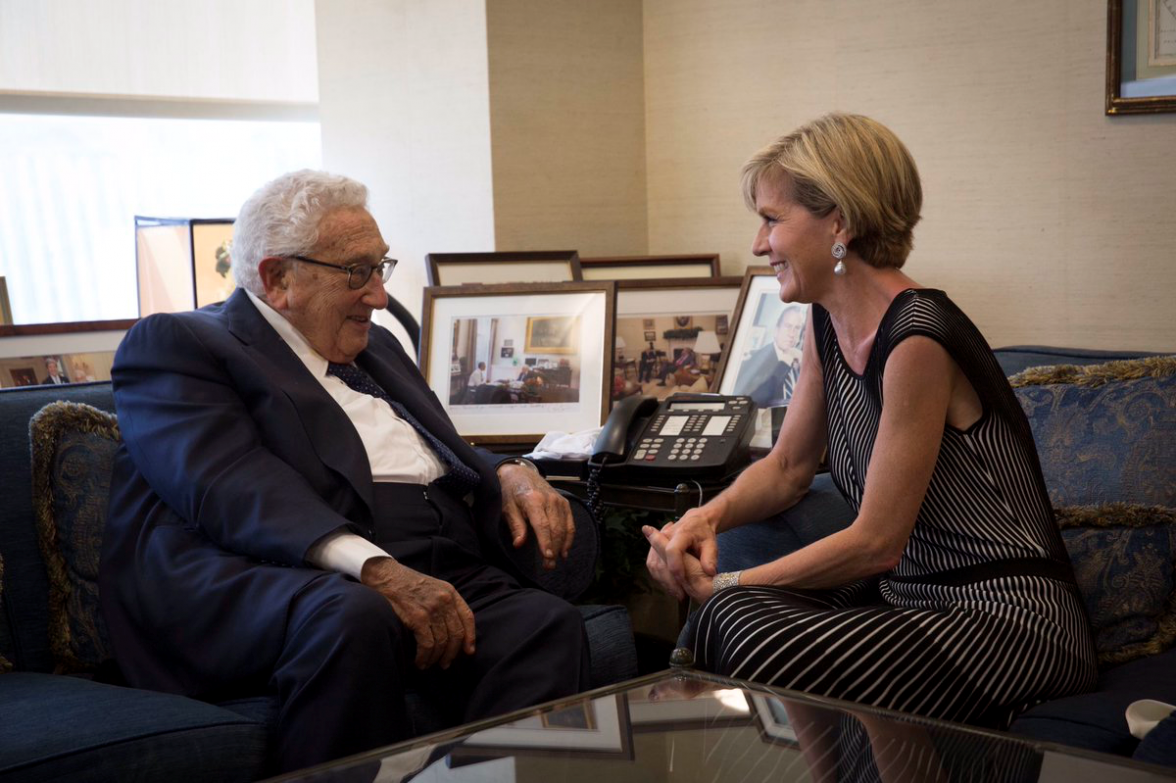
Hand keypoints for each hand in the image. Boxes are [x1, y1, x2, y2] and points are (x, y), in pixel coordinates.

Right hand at [361, 557, 475, 669]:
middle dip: (452, 653)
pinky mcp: (418, 618)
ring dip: (436, 658)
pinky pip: (427, 645)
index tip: (469, 652)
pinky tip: (419, 661)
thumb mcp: (433, 586)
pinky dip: (424, 657)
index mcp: (450, 592)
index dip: (470, 637)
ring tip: (428, 664)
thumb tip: (450, 628)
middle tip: (445, 664)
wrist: (386, 575)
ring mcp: (432, 609)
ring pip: (442, 642)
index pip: (467, 617)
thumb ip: (444, 602)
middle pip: (456, 633)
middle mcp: (444, 600)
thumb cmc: (407, 583)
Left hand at [498, 461, 574, 570]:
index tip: (547, 557)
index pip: (542, 525)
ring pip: (564, 528)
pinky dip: (569, 538)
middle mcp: (549, 500)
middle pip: (555, 529)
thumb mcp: (507, 507)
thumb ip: (515, 526)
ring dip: (561, 547)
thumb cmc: (511, 492)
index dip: (546, 542)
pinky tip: (564, 550)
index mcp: (533, 500)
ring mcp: (559, 501)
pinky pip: (570, 523)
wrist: (520, 473)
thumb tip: (519, 544)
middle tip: (548, 566)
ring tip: (554, 562)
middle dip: (553, 550)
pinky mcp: (564, 502)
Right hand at [643, 525, 713, 603]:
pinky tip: (671, 587)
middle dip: (669, 580)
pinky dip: (660, 578)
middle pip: (660, 560)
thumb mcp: (711, 543)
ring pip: (654, 565)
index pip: (672, 550)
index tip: (682, 580)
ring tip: (677, 594)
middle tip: (681, 595)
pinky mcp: (655, 549)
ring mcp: (658, 542)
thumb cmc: (704, 533)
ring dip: (663, 581)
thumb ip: (711, 557)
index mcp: (681, 533)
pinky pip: (653, 566)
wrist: (696, 521)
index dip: (676, 566)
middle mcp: (666, 536)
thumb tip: (710, 571)